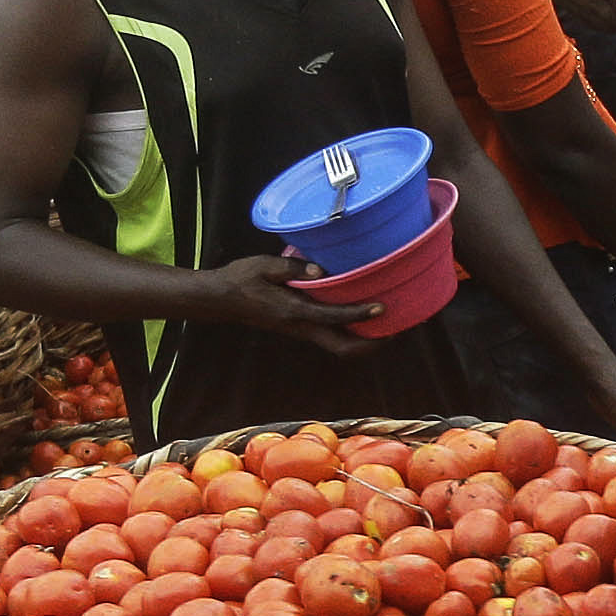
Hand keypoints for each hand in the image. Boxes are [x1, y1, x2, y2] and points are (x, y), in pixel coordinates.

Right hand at [191, 251, 377, 346]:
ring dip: (364, 343)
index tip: (382, 307)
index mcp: (295, 312)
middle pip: (343, 349)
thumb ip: (293, 269)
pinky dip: (350, 334)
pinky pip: (330, 338)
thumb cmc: (241, 279)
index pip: (335, 317)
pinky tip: (361, 320)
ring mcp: (300, 332)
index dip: (361, 314)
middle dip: (371, 345)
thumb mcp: (265, 266)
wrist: (220, 300)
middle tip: (395, 330)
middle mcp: (301, 328)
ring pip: (339, 347)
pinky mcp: (299, 329)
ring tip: (386, 326)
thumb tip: (322, 271)